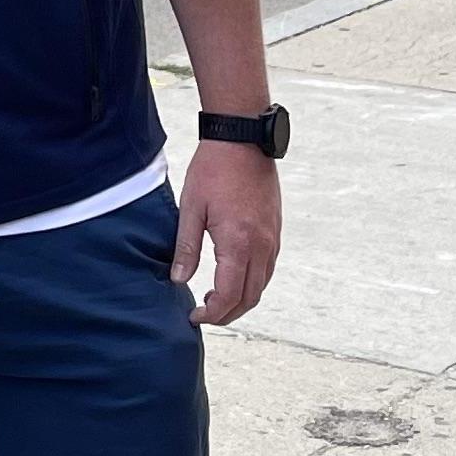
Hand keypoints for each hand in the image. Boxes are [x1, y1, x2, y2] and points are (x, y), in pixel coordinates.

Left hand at [172, 139, 283, 326]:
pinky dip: (253, 283)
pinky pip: (268, 268)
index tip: (195, 316)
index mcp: (238, 242)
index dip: (212, 313)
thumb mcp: (191, 207)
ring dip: (242, 300)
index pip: (230, 295)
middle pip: (250, 298)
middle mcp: (262, 245)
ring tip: (216, 300)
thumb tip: (179, 280)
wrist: (243, 140)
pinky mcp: (275, 230)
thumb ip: (186, 247)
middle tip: (204, 315)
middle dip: (227, 314)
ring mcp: (272, 238)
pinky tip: (234, 277)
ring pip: (262, 285)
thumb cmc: (214, 170)